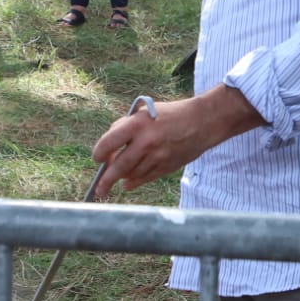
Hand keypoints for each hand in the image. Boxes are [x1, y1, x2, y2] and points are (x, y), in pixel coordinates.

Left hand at [90, 88, 259, 196]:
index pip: (108, 142)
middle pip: (119, 166)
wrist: (202, 122)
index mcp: (137, 124)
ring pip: (131, 175)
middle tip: (99, 188)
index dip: (99, 153)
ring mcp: (157, 157)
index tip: (97, 158)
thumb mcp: (145, 112)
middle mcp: (146, 142)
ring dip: (122, 178)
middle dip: (106, 180)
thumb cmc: (171, 114)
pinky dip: (135, 182)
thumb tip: (109, 147)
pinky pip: (145, 178)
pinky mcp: (167, 166)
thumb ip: (125, 126)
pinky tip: (128, 184)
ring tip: (116, 180)